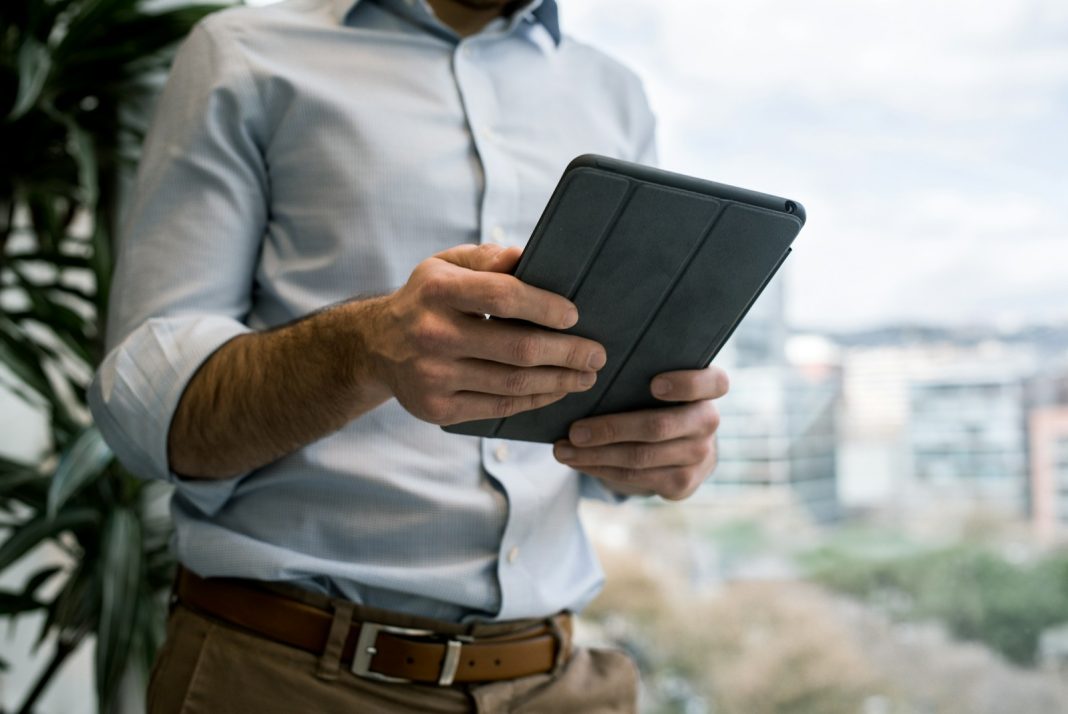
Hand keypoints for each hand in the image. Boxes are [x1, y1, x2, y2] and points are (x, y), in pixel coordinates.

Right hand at [361, 243, 606, 424]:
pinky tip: (556, 390)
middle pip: (517, 348)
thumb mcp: (446, 265)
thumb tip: (528, 258)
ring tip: (586, 375)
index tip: (575, 316)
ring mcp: (433, 377)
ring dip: (559, 380)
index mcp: (437, 291)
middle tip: (597, 354)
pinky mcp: (437, 410)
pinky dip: (534, 400)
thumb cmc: (427, 299)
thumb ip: (487, 259)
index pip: (502, 296)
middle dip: (567, 352)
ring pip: (513, 383)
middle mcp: (432, 335)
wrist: (375, 347)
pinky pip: (498, 407)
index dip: (544, 306)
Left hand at [552, 366, 728, 499]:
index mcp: (709, 388)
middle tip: (574, 430)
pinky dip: (600, 469)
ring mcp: (698, 456)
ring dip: (595, 455)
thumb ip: (641, 372)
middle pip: (659, 427)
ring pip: (640, 457)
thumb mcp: (657, 381)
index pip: (714, 383)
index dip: (686, 385)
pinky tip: (577, 461)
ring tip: (563, 450)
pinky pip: (635, 477)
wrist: (678, 445)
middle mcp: (709, 422)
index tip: (653, 384)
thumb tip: (588, 370)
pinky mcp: (682, 483)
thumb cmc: (657, 400)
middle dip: (611, 429)